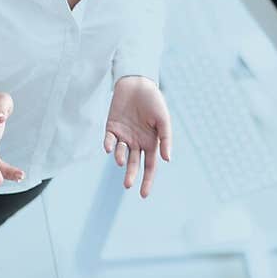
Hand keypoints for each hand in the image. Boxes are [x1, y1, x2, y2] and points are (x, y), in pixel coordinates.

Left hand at [104, 76, 172, 196]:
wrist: (137, 83)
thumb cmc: (154, 101)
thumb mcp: (163, 120)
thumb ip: (165, 139)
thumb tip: (167, 159)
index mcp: (151, 143)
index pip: (149, 166)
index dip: (147, 180)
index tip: (143, 194)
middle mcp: (137, 143)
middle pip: (134, 164)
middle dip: (131, 175)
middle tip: (128, 185)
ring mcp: (124, 136)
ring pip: (121, 153)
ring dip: (121, 158)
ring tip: (122, 161)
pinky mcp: (111, 128)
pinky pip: (109, 140)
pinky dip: (109, 145)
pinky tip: (110, 148)